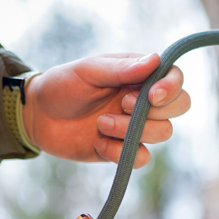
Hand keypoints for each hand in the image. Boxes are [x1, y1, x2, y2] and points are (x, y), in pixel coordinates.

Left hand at [23, 53, 190, 168]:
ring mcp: (136, 126)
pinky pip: (142, 157)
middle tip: (122, 105)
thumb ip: (121, 69)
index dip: (171, 88)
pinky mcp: (124, 150)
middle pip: (180, 106)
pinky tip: (98, 143)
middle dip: (156, 111)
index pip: (175, 78)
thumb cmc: (63, 85)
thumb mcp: (88, 71)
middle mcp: (144, 100)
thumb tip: (155, 60)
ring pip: (163, 133)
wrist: (38, 116)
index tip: (152, 95)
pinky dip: (121, 153)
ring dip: (131, 130)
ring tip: (100, 123)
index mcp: (139, 75)